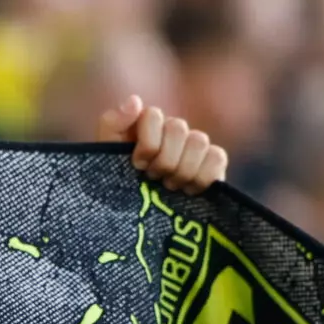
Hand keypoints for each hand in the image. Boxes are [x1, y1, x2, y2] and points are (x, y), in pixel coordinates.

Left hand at [101, 96, 227, 191]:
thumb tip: (135, 101)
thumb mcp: (105, 157)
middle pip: (178, 128)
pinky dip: (204, 175)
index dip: (147, 143)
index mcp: (147, 124)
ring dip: (182, 170)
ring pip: (199, 141)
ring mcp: (195, 147)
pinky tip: (190, 190)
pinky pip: (217, 157)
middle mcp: (173, 130)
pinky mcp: (213, 165)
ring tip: (169, 187)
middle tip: (153, 178)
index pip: (154, 115)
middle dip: (164, 160)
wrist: (135, 222)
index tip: (138, 165)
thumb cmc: (117, 186)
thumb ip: (112, 124)